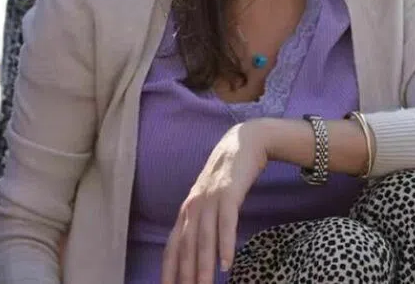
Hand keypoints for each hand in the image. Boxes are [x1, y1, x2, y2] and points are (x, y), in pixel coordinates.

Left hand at [162, 122, 268, 283]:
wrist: (245, 142)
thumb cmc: (229, 175)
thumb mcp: (211, 199)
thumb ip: (203, 221)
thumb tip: (200, 249)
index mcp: (186, 211)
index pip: (172, 248)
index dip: (169, 271)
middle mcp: (193, 207)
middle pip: (185, 248)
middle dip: (185, 275)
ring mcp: (210, 200)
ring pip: (203, 239)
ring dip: (203, 266)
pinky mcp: (229, 193)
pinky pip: (226, 224)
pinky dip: (224, 245)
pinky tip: (227, 264)